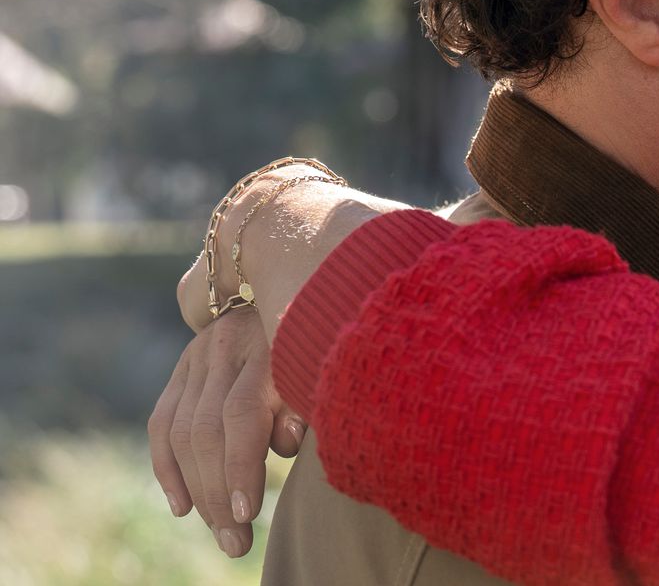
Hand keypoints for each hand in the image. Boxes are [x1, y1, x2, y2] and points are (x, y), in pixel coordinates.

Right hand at [148, 307, 305, 557]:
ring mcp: (199, 354)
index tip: (247, 512)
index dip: (240, 467)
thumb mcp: (328, 365)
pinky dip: (168, 468)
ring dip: (197, 490)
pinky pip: (161, 422)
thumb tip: (283, 444)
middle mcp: (228, 347)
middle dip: (218, 494)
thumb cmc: (331, 342)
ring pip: (181, 431)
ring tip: (220, 532)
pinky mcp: (183, 365)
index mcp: (270, 345)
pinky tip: (183, 507)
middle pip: (206, 431)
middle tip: (236, 543)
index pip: (240, 415)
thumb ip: (306, 403)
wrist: (304, 282)